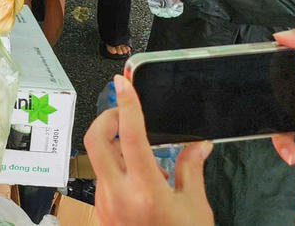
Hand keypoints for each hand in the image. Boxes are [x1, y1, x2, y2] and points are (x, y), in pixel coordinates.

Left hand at [85, 75, 214, 225]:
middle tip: (124, 113)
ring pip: (99, 161)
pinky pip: (103, 180)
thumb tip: (199, 143)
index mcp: (145, 192)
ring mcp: (104, 206)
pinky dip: (116, 170)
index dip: (128, 105)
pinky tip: (139, 180)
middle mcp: (117, 196)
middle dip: (107, 119)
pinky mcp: (99, 214)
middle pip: (95, 140)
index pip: (131, 136)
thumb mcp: (196, 208)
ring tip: (144, 157)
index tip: (123, 82)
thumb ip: (190, 169)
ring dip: (115, 148)